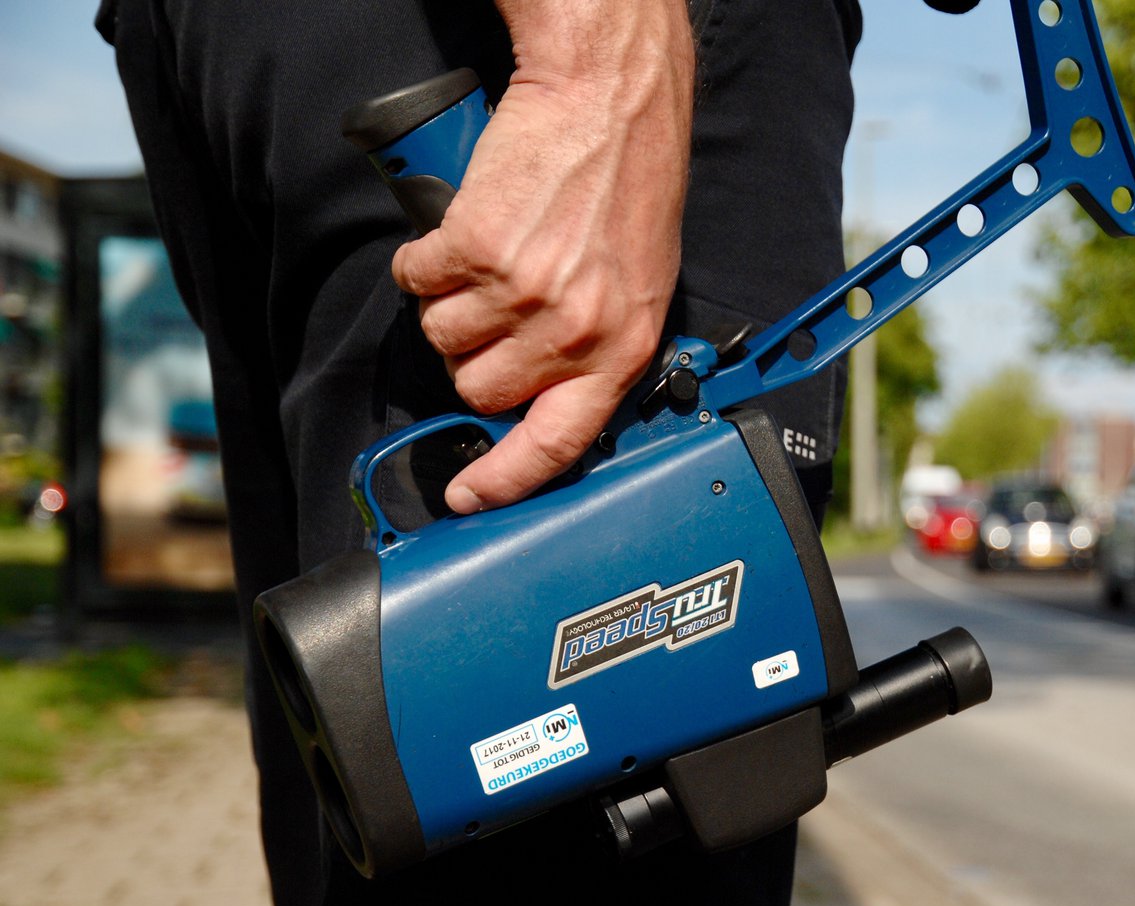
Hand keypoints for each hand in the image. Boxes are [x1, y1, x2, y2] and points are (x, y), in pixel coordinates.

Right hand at [391, 0, 694, 513]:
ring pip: (443, 337)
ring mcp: (523, 290)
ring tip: (491, 258)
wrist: (610, 99)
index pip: (558, 443)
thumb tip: (546, 399)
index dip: (506, 481)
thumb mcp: (639, 286)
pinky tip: (463, 230)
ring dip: (451, 303)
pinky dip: (426, 259)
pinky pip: (417, 281)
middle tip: (501, 307)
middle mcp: (574, 329)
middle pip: (481, 390)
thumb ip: (598, 348)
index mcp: (622, 348)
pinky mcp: (476, 247)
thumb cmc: (630, 185)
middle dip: (477, 356)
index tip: (469, 498)